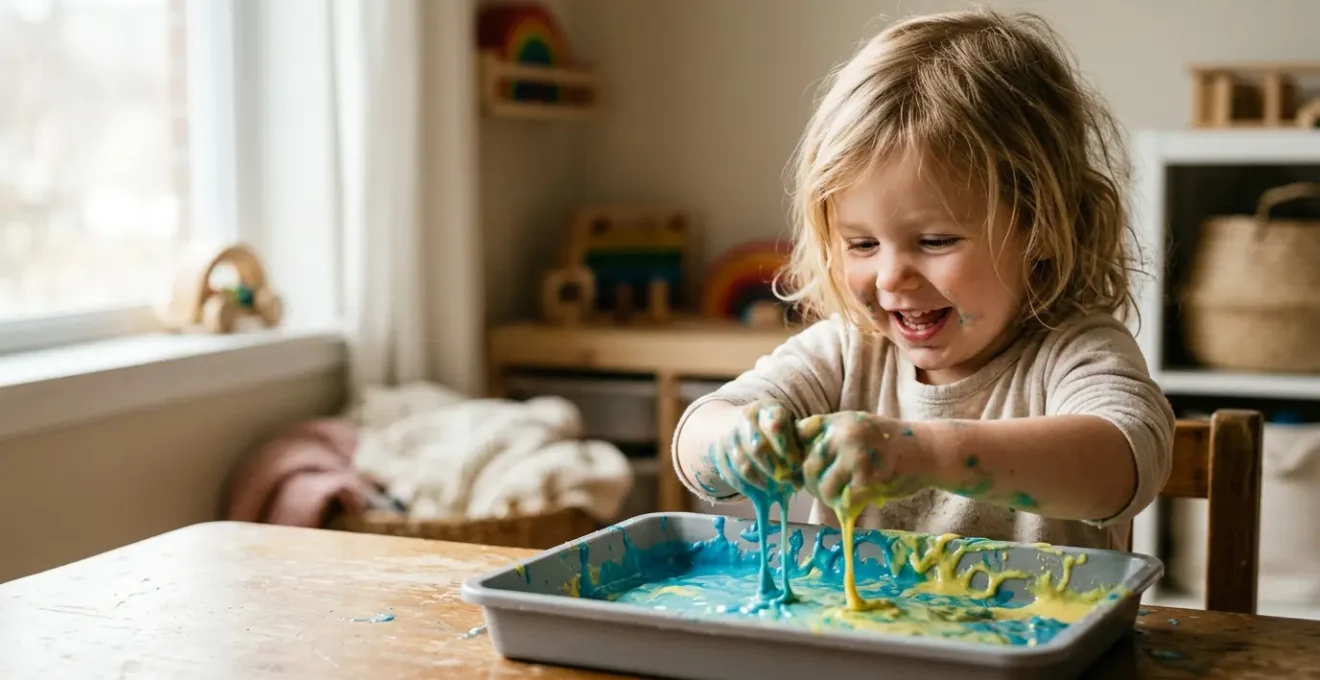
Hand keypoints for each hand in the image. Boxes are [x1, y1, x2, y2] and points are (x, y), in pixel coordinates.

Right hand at [706, 399, 803, 495]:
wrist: (733, 423)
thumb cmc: (773, 430)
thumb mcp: (789, 425)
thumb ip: (800, 442)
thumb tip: (810, 466)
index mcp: (767, 408)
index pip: (776, 427)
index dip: (788, 450)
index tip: (797, 466)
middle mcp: (745, 418)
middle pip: (758, 449)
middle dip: (776, 470)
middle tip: (789, 483)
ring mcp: (729, 435)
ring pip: (744, 466)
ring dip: (763, 482)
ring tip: (776, 490)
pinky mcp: (718, 453)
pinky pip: (731, 476)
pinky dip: (747, 488)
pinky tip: (760, 491)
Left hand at [796, 412, 928, 508]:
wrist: (928, 449)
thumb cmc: (890, 444)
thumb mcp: (857, 428)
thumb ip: (831, 439)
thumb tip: (799, 464)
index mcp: (838, 421)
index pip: (799, 433)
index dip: (796, 454)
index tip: (804, 468)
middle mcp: (843, 434)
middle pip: (807, 466)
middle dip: (812, 484)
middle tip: (824, 492)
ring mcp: (855, 455)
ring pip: (823, 486)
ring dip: (829, 499)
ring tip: (840, 499)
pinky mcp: (868, 477)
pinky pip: (845, 499)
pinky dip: (848, 506)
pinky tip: (856, 502)